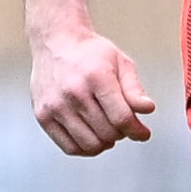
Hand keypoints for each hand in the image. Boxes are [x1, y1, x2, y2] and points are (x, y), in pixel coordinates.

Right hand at [31, 27, 154, 155]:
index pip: (121, 117)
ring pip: (90, 144)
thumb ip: (135, 89)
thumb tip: (147, 109)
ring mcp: (55, 106)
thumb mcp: (120, 63)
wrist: (55, 42)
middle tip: (122, 124)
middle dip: (122, 133)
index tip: (143, 133)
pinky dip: (86, 148)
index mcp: (96, 77)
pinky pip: (70, 147)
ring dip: (105, 143)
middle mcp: (73, 92)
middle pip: (107, 133)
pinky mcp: (43, 115)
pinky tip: (92, 136)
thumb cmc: (90, 53)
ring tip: (107, 130)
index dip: (137, 130)